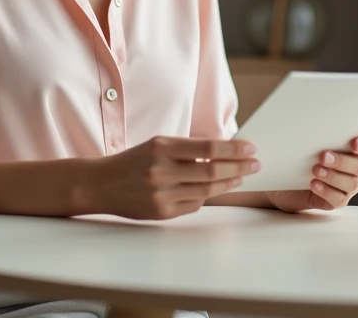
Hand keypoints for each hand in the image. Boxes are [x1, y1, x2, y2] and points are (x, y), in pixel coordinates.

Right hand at [87, 136, 259, 219]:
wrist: (101, 184)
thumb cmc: (133, 161)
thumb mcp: (156, 145)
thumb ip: (186, 149)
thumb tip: (222, 152)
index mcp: (162, 148)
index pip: (208, 148)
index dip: (233, 149)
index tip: (250, 148)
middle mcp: (162, 170)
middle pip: (212, 171)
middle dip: (239, 167)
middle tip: (255, 164)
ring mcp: (162, 194)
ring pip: (207, 190)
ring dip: (228, 183)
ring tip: (241, 177)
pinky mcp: (162, 212)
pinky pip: (194, 204)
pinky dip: (207, 195)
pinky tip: (215, 189)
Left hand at [267, 135, 357, 212]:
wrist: (285, 179)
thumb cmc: (300, 154)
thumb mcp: (308, 140)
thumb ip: (318, 133)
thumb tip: (312, 122)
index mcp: (355, 149)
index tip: (354, 143)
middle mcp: (356, 168)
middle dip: (343, 161)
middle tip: (322, 156)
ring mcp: (349, 186)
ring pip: (352, 184)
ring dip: (333, 176)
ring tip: (315, 170)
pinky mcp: (338, 200)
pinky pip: (339, 199)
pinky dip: (327, 191)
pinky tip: (314, 184)